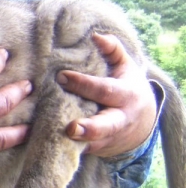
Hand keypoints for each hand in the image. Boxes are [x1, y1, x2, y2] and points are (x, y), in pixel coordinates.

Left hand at [57, 33, 156, 156]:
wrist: (140, 124)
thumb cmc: (126, 87)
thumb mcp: (125, 67)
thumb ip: (112, 50)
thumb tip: (96, 36)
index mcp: (125, 96)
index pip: (104, 90)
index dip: (84, 84)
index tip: (61, 76)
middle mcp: (117, 120)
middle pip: (105, 126)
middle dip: (89, 128)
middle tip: (71, 128)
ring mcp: (106, 139)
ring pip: (90, 143)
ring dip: (73, 143)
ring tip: (55, 139)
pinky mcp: (94, 150)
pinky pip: (78, 151)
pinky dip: (64, 150)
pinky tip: (46, 146)